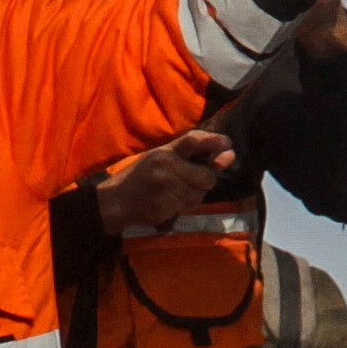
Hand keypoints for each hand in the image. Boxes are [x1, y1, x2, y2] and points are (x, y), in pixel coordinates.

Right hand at [97, 128, 233, 237]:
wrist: (117, 200)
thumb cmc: (142, 176)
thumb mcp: (162, 158)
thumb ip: (194, 156)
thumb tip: (229, 156)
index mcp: (165, 150)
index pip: (194, 140)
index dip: (214, 142)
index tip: (228, 144)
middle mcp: (167, 165)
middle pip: (207, 176)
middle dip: (205, 180)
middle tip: (191, 181)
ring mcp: (166, 187)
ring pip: (200, 194)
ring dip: (194, 195)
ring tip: (176, 192)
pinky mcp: (165, 205)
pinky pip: (188, 206)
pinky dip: (184, 206)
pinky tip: (170, 202)